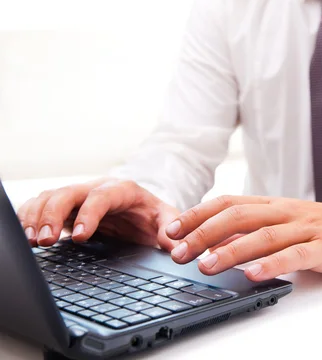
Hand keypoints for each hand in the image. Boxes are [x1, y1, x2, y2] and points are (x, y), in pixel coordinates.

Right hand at [17, 179, 179, 249]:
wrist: (142, 211)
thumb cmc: (152, 216)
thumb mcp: (166, 221)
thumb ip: (172, 231)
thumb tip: (178, 249)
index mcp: (122, 190)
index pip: (102, 197)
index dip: (90, 214)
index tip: (82, 237)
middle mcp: (96, 189)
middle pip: (68, 193)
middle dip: (54, 215)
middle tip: (46, 240)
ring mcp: (78, 197)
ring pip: (50, 198)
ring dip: (37, 217)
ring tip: (32, 240)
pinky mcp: (65, 208)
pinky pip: (41, 206)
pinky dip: (30, 218)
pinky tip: (26, 235)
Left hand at [165, 195, 321, 280]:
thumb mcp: (289, 221)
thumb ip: (257, 227)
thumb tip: (216, 238)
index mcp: (276, 204)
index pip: (229, 203)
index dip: (198, 214)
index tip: (171, 230)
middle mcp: (288, 212)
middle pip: (240, 216)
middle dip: (204, 233)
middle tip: (178, 252)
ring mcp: (308, 228)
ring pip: (264, 235)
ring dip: (231, 250)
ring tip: (206, 266)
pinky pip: (297, 255)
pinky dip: (273, 264)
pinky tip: (254, 275)